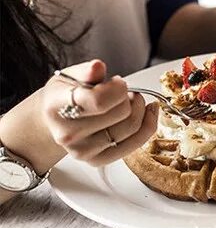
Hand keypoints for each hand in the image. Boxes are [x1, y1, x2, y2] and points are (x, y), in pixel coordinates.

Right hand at [41, 60, 157, 166]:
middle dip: (129, 97)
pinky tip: (147, 113)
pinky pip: (135, 144)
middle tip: (124, 91)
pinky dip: (147, 126)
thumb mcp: (70, 76)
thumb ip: (86, 72)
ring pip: (131, 128)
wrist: (54, 119)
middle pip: (121, 113)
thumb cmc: (65, 95)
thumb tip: (98, 67)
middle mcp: (68, 133)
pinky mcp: (97, 161)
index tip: (118, 82)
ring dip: (139, 109)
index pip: (99, 101)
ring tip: (130, 100)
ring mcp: (82, 151)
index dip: (118, 88)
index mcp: (58, 107)